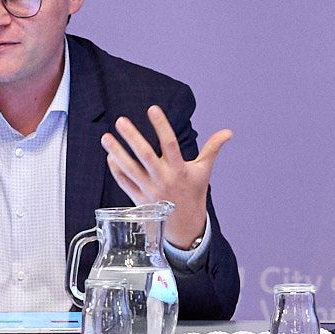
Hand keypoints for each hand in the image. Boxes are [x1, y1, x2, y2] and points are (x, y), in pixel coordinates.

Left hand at [102, 107, 231, 249]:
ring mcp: (149, 190)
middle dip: (132, 137)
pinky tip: (110, 156)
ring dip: (116, 152)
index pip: (170, 143)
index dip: (161, 126)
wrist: (185, 225)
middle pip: (145, 155)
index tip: (152, 109)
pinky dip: (116, 170)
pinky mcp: (139, 199)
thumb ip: (213, 148)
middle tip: (120, 121)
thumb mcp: (204, 171)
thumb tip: (229, 132)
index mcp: (179, 170)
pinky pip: (124, 183)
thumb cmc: (193, 193)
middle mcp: (163, 179)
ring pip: (130, 169)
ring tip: (105, 137)